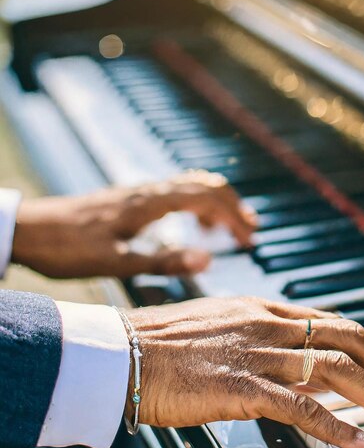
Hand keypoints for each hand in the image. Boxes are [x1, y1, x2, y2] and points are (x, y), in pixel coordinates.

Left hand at [12, 170, 256, 278]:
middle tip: (249, 232)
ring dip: (216, 203)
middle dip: (232, 207)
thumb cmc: (68, 248)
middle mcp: (150, 190)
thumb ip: (163, 260)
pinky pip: (176, 192)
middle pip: (205, 186)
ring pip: (192, 186)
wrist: (30, 230)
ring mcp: (141, 192)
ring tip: (231, 228)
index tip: (249, 238)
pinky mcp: (133, 198)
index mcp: (150, 203)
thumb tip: (208, 260)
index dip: (233, 215)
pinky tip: (195, 223)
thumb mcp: (116, 262)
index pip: (206, 198)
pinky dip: (197, 204)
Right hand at [126, 297, 363, 447]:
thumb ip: (261, 337)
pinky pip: (303, 409)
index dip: (360, 339)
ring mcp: (258, 355)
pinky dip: (338, 427)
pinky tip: (360, 443)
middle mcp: (267, 325)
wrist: (126, 350)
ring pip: (334, 369)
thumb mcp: (222, 324)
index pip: (327, 319)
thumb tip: (294, 362)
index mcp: (261, 308)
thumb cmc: (165, 340)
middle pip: (343, 337)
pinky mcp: (244, 388)